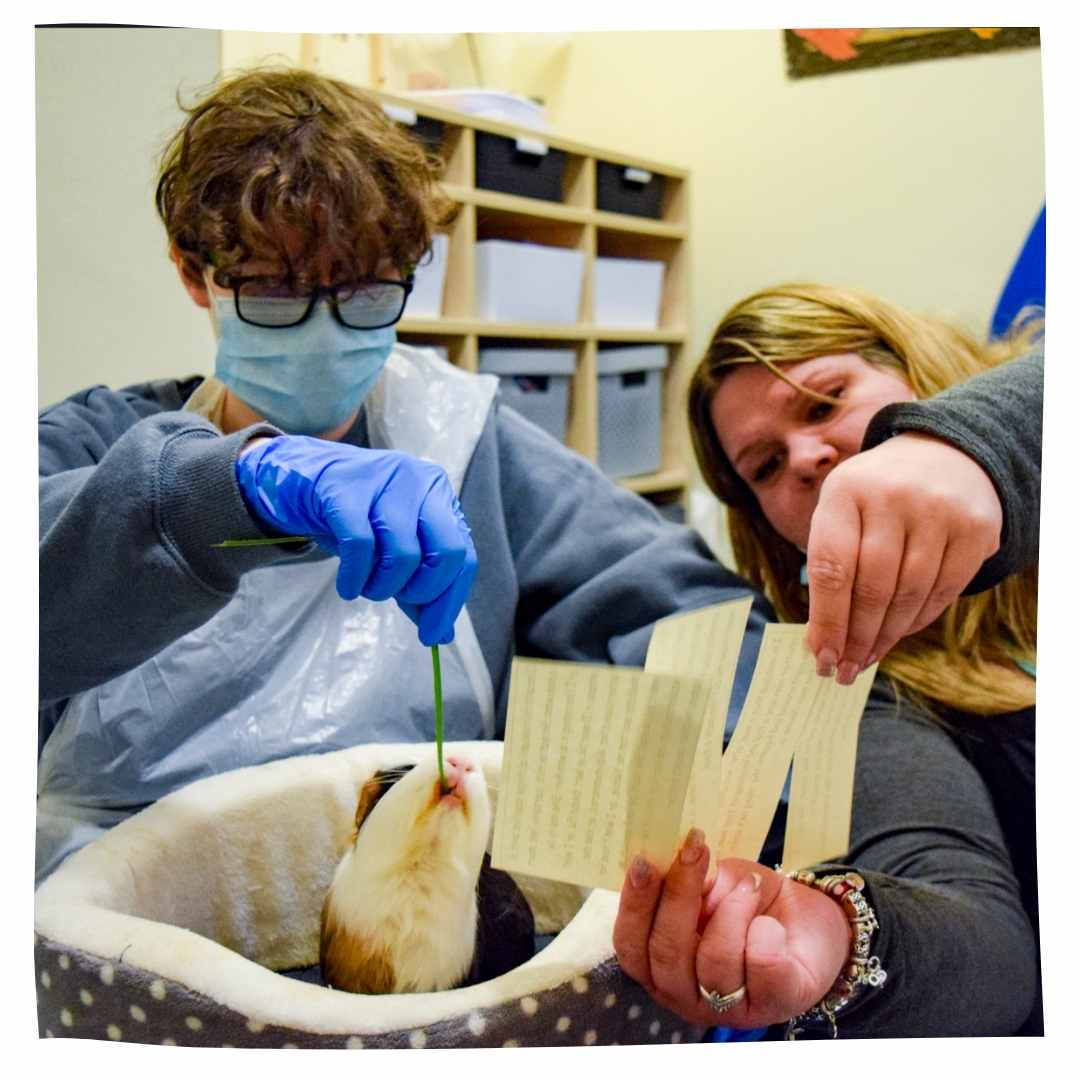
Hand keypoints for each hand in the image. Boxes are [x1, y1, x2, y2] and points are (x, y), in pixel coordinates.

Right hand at [235, 435, 476, 645]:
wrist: (301, 481)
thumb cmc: (355, 518)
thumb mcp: (392, 549)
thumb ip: (419, 587)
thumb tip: (442, 635)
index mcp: (440, 495)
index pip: (464, 556)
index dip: (449, 602)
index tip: (432, 635)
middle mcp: (421, 481)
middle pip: (447, 552)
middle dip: (422, 590)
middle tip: (394, 596)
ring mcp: (385, 479)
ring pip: (403, 554)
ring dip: (382, 587)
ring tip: (366, 587)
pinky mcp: (345, 488)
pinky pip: (361, 546)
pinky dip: (354, 577)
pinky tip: (347, 587)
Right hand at [613, 832, 849, 1028]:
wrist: (809, 924)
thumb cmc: (749, 902)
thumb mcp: (713, 884)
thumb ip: (689, 883)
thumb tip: (670, 859)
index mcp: (658, 964)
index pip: (631, 944)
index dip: (634, 904)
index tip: (646, 861)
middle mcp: (686, 994)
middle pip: (666, 952)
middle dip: (679, 895)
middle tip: (695, 850)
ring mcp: (729, 1008)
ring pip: (714, 962)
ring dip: (732, 910)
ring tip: (748, 885)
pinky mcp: (775, 1004)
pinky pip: (761, 967)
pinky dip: (765, 933)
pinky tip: (771, 923)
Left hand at [805, 432, 1002, 683]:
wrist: (941, 455)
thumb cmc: (873, 499)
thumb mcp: (841, 512)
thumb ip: (830, 568)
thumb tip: (822, 642)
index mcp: (845, 490)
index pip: (831, 568)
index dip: (826, 620)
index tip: (820, 657)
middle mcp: (891, 496)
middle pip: (871, 588)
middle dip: (855, 638)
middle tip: (843, 670)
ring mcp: (938, 510)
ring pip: (909, 595)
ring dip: (885, 636)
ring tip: (866, 658)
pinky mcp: (976, 528)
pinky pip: (943, 592)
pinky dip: (918, 621)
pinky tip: (898, 634)